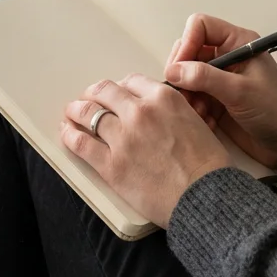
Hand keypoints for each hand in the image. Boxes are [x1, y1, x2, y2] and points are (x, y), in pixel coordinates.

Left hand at [61, 73, 231, 228]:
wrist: (204, 196)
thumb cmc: (208, 166)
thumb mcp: (197, 122)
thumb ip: (173, 111)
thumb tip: (160, 115)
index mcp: (163, 98)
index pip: (131, 81)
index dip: (121, 87)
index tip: (117, 93)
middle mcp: (139, 112)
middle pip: (106, 92)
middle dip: (95, 94)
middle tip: (90, 98)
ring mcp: (122, 137)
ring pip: (88, 113)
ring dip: (77, 111)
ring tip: (72, 112)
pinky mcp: (110, 164)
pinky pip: (81, 143)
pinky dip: (70, 135)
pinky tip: (67, 132)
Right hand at [165, 13, 276, 172]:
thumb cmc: (274, 110)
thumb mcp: (240, 91)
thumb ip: (205, 77)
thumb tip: (172, 70)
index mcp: (238, 43)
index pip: (200, 26)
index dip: (187, 43)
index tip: (179, 69)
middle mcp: (227, 56)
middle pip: (189, 50)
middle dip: (182, 73)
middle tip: (185, 95)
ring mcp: (220, 78)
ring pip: (186, 76)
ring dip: (186, 94)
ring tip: (198, 112)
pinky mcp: (215, 99)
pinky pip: (191, 96)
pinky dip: (193, 108)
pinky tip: (205, 122)